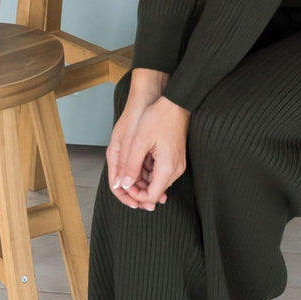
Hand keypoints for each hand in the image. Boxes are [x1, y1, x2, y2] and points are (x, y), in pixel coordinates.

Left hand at [107, 93, 189, 210]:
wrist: (175, 102)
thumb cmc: (158, 118)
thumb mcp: (139, 142)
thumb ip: (131, 166)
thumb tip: (123, 185)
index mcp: (167, 168)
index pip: (151, 196)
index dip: (135, 195)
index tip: (124, 185)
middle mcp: (175, 170)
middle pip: (155, 191)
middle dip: (138, 188)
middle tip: (124, 178)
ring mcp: (177, 164)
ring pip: (157, 181)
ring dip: (143, 178)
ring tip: (130, 167)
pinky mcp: (176, 158)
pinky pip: (161, 171)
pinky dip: (150, 170)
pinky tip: (140, 160)